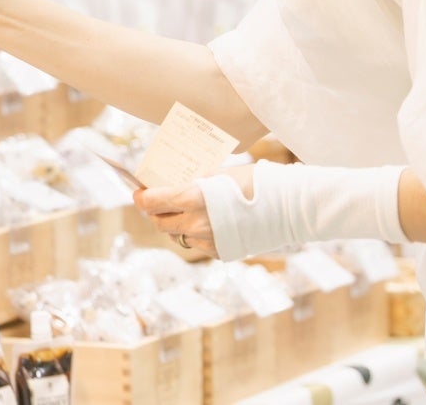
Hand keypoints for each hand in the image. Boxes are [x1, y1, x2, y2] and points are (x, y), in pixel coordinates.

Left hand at [134, 163, 254, 259]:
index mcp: (193, 197)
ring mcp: (208, 241)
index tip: (138, 193)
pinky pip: (198, 245)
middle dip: (155, 212)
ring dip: (175, 224)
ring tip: (183, 212)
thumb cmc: (253, 181)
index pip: (151, 202)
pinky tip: (207, 222)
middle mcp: (196, 223)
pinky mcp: (221, 252)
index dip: (140, 198)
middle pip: (160, 223)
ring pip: (178, 236)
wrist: (287, 206)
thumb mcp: (218, 172)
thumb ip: (192, 181)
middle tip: (156, 203)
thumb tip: (171, 184)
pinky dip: (196, 235)